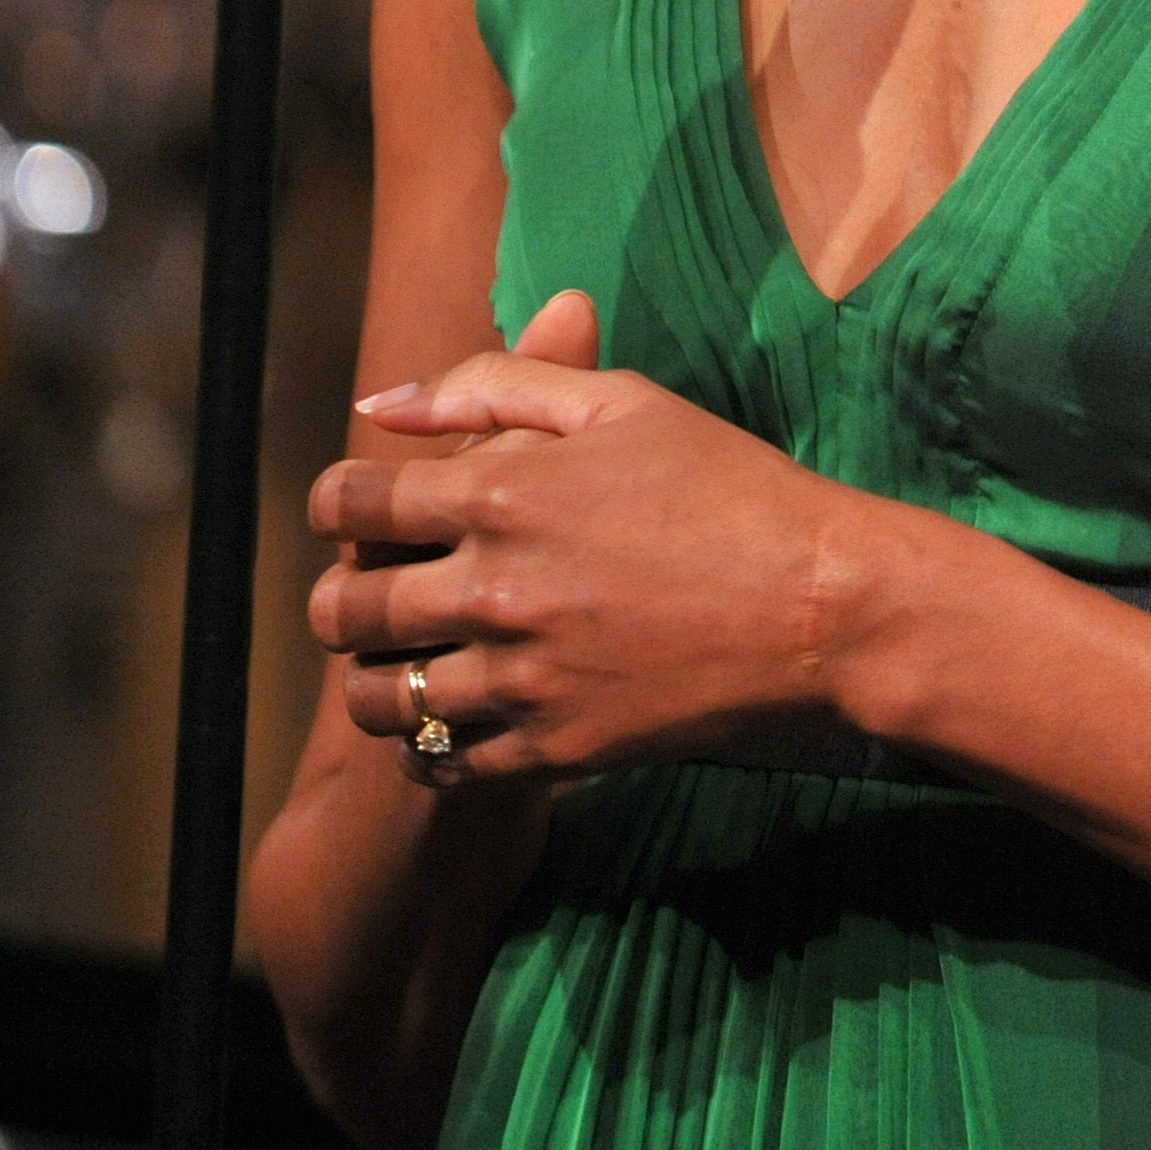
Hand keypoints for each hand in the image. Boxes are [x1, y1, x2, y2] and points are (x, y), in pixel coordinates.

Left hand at [307, 289, 872, 782]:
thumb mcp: (623, 402)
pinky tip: (453, 715)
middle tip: (371, 588)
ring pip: (378, 700)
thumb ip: (495, 383)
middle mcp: (492, 591)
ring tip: (403, 658)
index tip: (355, 507)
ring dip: (373, 676)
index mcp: (500, 494)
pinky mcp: (551, 750)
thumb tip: (386, 403)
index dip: (334, 501)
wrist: (816, 606)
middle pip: (344, 609)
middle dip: (339, 593)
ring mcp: (519, 680)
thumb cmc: (726, 486)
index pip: (350, 502)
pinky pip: (439, 766)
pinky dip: (426, 744)